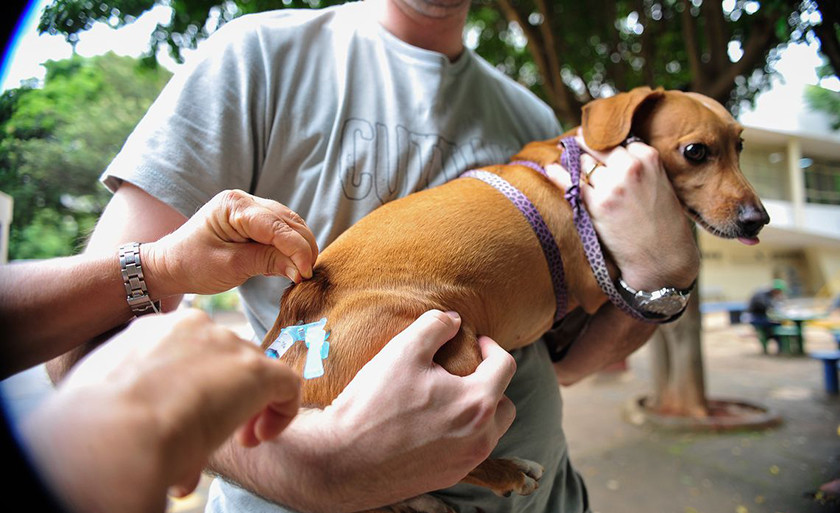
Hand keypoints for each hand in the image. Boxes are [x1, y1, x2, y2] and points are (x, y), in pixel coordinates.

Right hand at [22, 309, 300, 512]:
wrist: (114, 431)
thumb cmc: (99, 425)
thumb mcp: (117, 401)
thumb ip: (146, 403)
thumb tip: (162, 429)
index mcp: (153, 330)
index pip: (192, 350)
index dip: (198, 384)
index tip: (188, 416)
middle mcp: (194, 328)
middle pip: (227, 359)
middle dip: (226, 396)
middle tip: (215, 433)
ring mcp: (228, 345)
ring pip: (256, 372)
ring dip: (251, 407)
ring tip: (239, 440)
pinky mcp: (257, 370)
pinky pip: (288, 386)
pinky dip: (282, 412)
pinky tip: (258, 438)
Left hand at [145, 189, 318, 296]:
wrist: (170, 264)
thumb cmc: (192, 264)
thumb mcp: (230, 266)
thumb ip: (267, 262)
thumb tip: (301, 270)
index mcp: (234, 206)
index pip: (277, 226)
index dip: (297, 249)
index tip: (306, 273)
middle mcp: (245, 200)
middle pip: (288, 221)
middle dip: (303, 247)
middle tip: (308, 275)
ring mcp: (250, 207)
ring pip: (289, 224)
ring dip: (300, 246)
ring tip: (302, 271)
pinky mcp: (254, 220)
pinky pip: (281, 229)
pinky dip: (290, 246)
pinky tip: (291, 263)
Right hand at [316, 310, 516, 507]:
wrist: (340, 460)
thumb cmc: (373, 404)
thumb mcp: (403, 350)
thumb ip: (435, 327)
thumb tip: (454, 320)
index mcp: (477, 404)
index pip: (505, 366)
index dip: (491, 347)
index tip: (474, 342)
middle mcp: (480, 438)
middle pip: (504, 404)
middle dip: (490, 383)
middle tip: (464, 371)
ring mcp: (465, 463)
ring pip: (488, 431)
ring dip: (477, 411)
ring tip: (447, 397)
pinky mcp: (447, 478)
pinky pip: (467, 450)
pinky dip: (459, 433)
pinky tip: (430, 423)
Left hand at [546, 133, 697, 289]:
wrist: (662, 257)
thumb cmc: (663, 222)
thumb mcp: (660, 183)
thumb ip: (639, 166)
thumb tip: (610, 151)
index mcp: (649, 158)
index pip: (619, 141)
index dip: (607, 146)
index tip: (596, 144)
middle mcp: (630, 168)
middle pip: (599, 148)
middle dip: (587, 148)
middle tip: (575, 144)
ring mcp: (612, 186)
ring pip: (584, 163)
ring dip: (575, 162)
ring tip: (566, 158)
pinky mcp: (597, 205)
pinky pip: (571, 183)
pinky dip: (559, 174)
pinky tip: (551, 168)